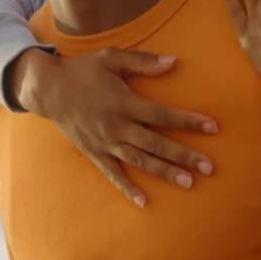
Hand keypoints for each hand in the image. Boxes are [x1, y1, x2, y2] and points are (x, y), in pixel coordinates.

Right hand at [9, 47, 217, 206]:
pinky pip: (113, 173)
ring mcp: (105, 142)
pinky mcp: (94, 152)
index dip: (188, 121)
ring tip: (188, 182)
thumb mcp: (111, 58)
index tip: (212, 127)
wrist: (48, 89)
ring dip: (164, 172)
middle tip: (209, 167)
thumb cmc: (82, 70)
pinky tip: (143, 201)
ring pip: (140, 160)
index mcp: (124, 102)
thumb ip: (143, 61)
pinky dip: (127, 188)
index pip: (162, 115)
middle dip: (184, 155)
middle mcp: (117, 125)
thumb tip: (174, 62)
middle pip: (156, 143)